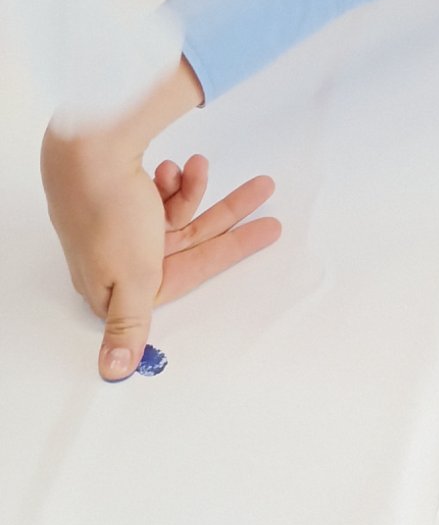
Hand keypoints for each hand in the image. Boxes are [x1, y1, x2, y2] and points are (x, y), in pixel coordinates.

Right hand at [41, 67, 279, 379]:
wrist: (82, 152)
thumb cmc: (107, 214)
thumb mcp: (129, 279)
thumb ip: (130, 325)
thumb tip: (115, 372)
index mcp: (125, 284)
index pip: (192, 272)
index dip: (233, 252)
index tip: (270, 231)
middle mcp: (125, 258)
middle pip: (193, 239)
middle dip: (229, 213)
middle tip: (265, 187)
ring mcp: (124, 226)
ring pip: (180, 214)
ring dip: (192, 190)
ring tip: (196, 166)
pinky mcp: (123, 199)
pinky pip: (161, 195)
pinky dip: (172, 181)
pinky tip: (171, 168)